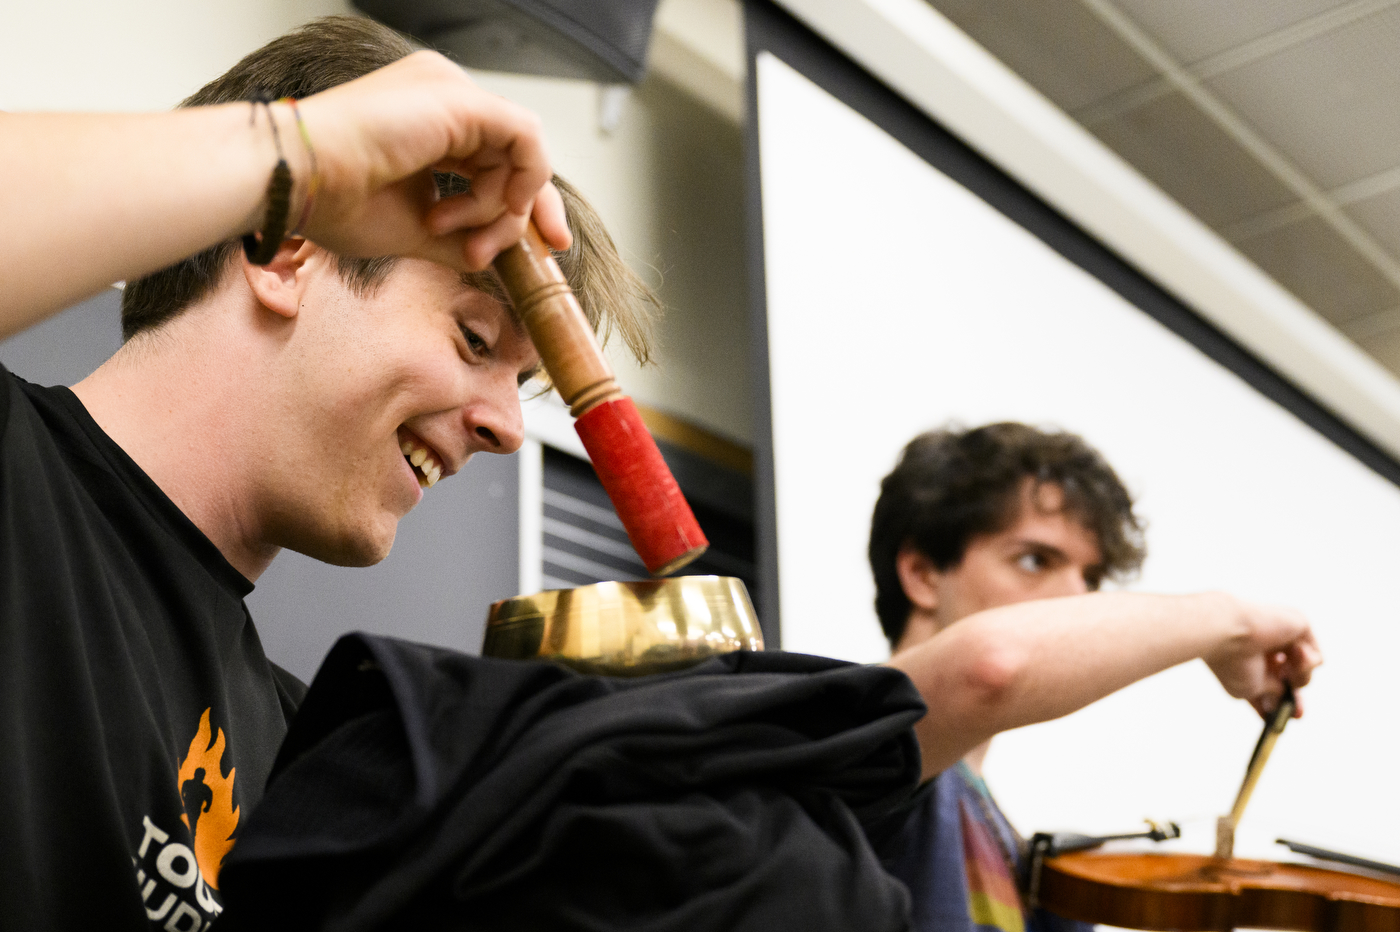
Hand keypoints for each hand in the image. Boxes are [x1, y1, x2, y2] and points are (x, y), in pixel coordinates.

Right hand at [295, 51, 570, 269]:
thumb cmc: (334, 201)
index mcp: (429, 123)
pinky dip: (522, 181)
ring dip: (498, 209)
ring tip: (446, 229)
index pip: (496, 159)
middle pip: (517, 155)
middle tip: (537, 252)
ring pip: (519, 155)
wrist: (297, 180)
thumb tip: (495, 257)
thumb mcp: (415, 229)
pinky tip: (493, 207)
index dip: (520, 205)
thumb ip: (460, 238)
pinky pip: (526, 139)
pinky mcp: (461, 100)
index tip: (533, 250)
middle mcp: (444, 99)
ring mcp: (452, 93)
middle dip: (530, 211)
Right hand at [1201, 594, 1321, 717]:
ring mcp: (1282, 635)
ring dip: (1298, 679)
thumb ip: (1270, 693)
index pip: (1268, 681)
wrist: (1228, 630)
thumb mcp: (1248, 690)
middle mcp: (1264, 645)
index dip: (1275, 700)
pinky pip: (1316, 656)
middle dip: (1293, 695)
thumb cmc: (1232, 660)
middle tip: (1297, 714)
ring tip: (1284, 673)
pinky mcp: (1299, 625)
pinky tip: (1291, 655)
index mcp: (1248, 656)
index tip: (1281, 718)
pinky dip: (1307, 665)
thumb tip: (1284, 693)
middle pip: (1288, 675)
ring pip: (1304, 670)